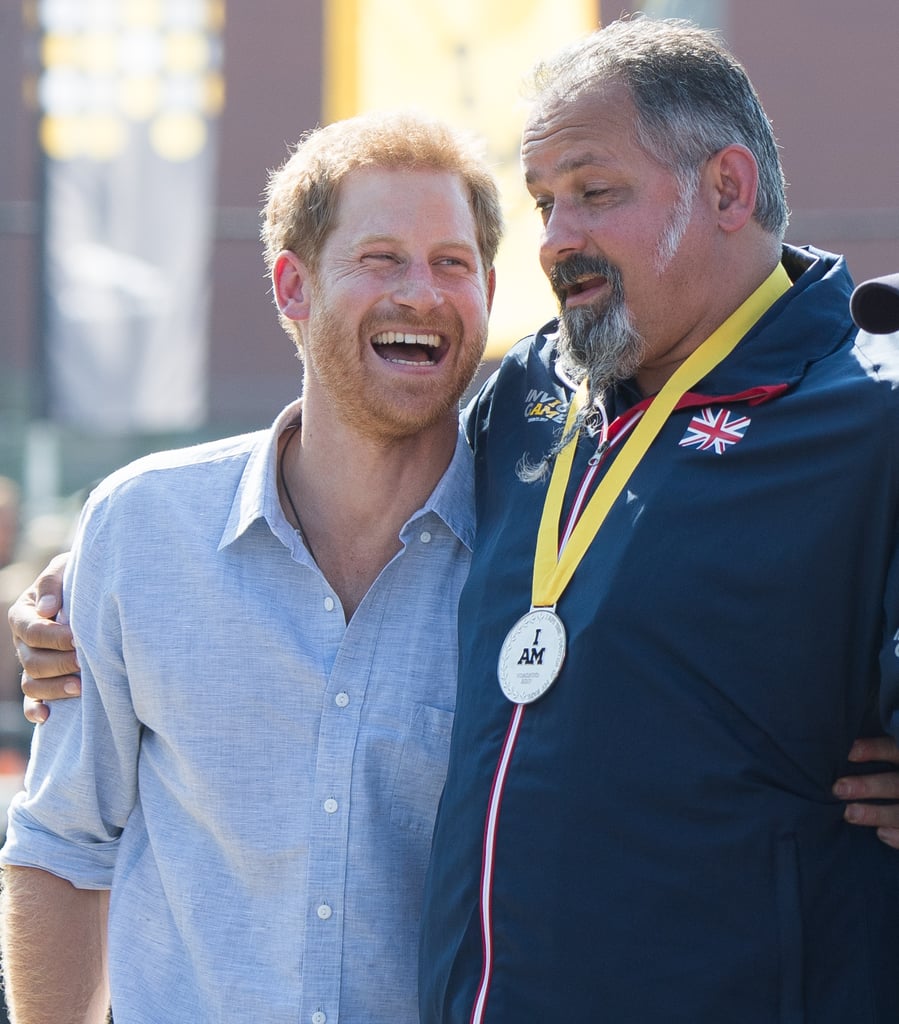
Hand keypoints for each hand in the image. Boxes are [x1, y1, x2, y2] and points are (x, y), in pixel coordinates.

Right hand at [8, 552, 78, 723]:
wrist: (90, 592)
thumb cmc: (78, 577)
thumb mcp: (66, 567)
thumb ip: (53, 582)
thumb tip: (47, 609)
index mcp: (25, 613)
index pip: (31, 630)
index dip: (52, 637)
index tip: (77, 638)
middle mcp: (23, 641)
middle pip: (31, 660)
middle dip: (59, 663)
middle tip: (84, 662)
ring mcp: (31, 662)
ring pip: (31, 683)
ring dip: (53, 688)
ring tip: (80, 689)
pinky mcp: (42, 679)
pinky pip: (32, 700)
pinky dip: (36, 710)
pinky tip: (47, 716)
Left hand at [833, 737, 898, 849]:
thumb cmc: (884, 777)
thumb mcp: (885, 763)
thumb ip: (865, 758)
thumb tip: (826, 748)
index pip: (891, 749)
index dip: (872, 750)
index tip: (848, 754)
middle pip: (893, 783)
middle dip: (867, 786)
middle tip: (839, 789)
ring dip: (876, 813)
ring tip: (849, 814)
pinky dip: (898, 836)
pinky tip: (881, 834)